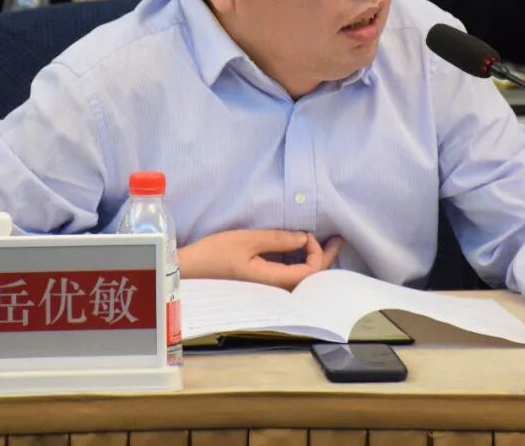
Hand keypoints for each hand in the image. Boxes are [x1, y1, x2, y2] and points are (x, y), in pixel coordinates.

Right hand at [177, 229, 343, 289]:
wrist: (186, 273)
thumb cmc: (214, 255)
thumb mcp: (247, 240)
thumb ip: (278, 239)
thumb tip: (304, 238)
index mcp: (273, 282)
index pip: (311, 271)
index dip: (316, 251)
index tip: (304, 232)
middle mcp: (274, 290)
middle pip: (310, 279)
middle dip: (325, 257)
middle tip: (338, 239)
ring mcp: (267, 290)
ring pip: (299, 278)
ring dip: (312, 260)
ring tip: (323, 243)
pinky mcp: (260, 286)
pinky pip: (286, 276)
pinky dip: (296, 262)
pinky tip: (297, 249)